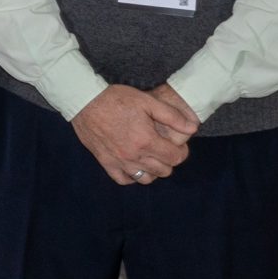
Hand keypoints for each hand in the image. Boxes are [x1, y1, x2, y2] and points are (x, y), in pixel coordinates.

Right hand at [69, 84, 193, 184]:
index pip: (175, 158)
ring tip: (150, 157)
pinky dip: (132, 177)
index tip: (178, 145)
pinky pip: (123, 179)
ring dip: (152, 170)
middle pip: (164, 170)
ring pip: (146, 179)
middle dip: (169, 161)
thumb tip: (193, 128)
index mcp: (146, 140)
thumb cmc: (116, 98)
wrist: (84, 100)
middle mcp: (134, 155)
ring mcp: (119, 161)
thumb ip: (172, 116)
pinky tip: (134, 166)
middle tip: (164, 149)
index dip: (181, 152)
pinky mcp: (105, 162)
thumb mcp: (146, 100)